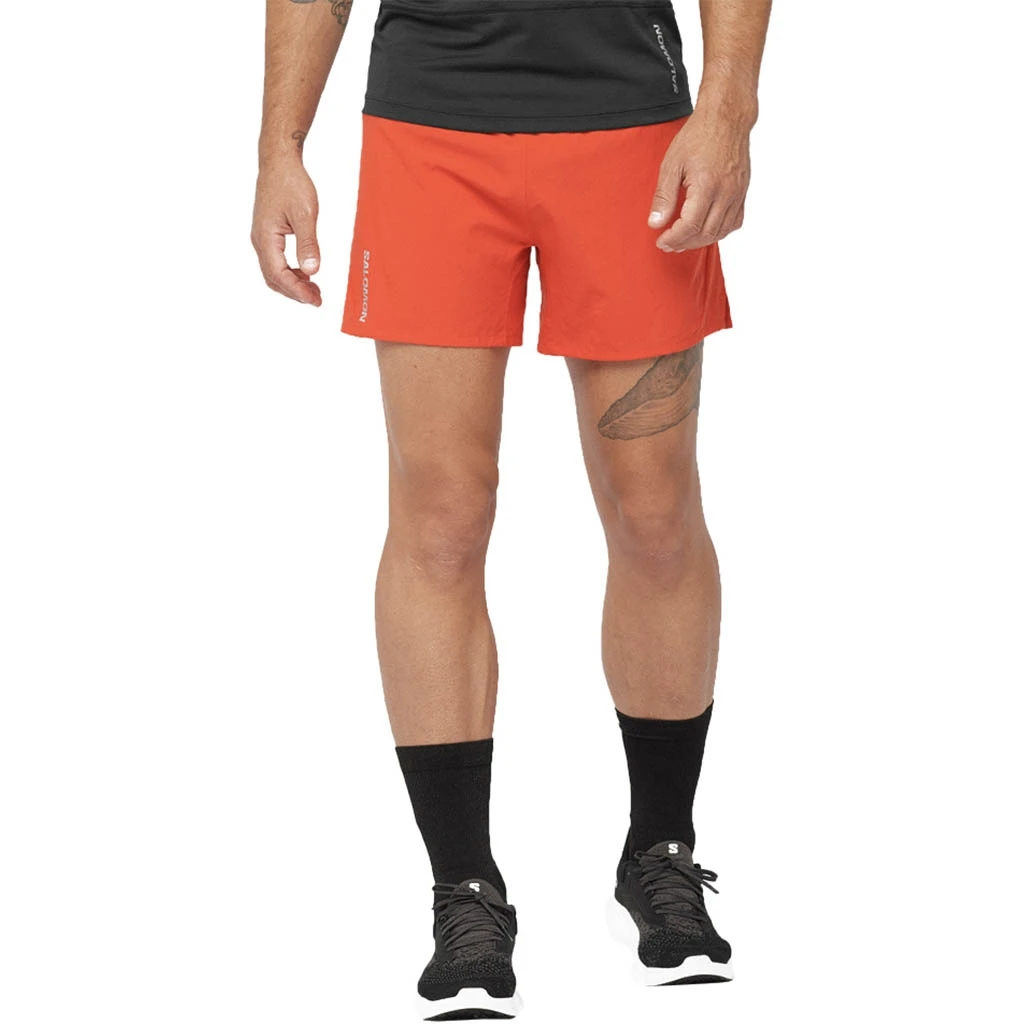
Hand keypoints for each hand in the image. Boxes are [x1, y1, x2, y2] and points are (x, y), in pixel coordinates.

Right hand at [251, 158, 322, 305]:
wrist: (279, 162)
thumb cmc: (290, 182)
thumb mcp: (306, 214)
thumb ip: (308, 243)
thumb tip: (312, 271)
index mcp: (266, 238)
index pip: (279, 275)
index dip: (297, 291)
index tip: (315, 300)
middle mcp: (260, 241)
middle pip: (274, 279)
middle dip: (295, 292)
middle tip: (317, 300)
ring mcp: (262, 239)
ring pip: (274, 272)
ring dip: (293, 284)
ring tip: (314, 290)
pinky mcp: (268, 235)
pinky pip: (276, 262)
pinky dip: (290, 273)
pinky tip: (306, 274)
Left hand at [648, 112, 751, 252]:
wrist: (726, 118)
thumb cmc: (698, 136)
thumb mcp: (671, 165)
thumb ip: (663, 197)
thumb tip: (655, 223)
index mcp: (706, 185)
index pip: (690, 225)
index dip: (674, 238)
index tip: (662, 241)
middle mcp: (726, 192)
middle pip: (706, 233)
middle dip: (685, 243)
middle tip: (669, 244)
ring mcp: (737, 193)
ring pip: (721, 231)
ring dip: (701, 241)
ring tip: (684, 240)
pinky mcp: (743, 192)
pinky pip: (735, 222)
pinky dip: (719, 232)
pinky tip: (705, 230)